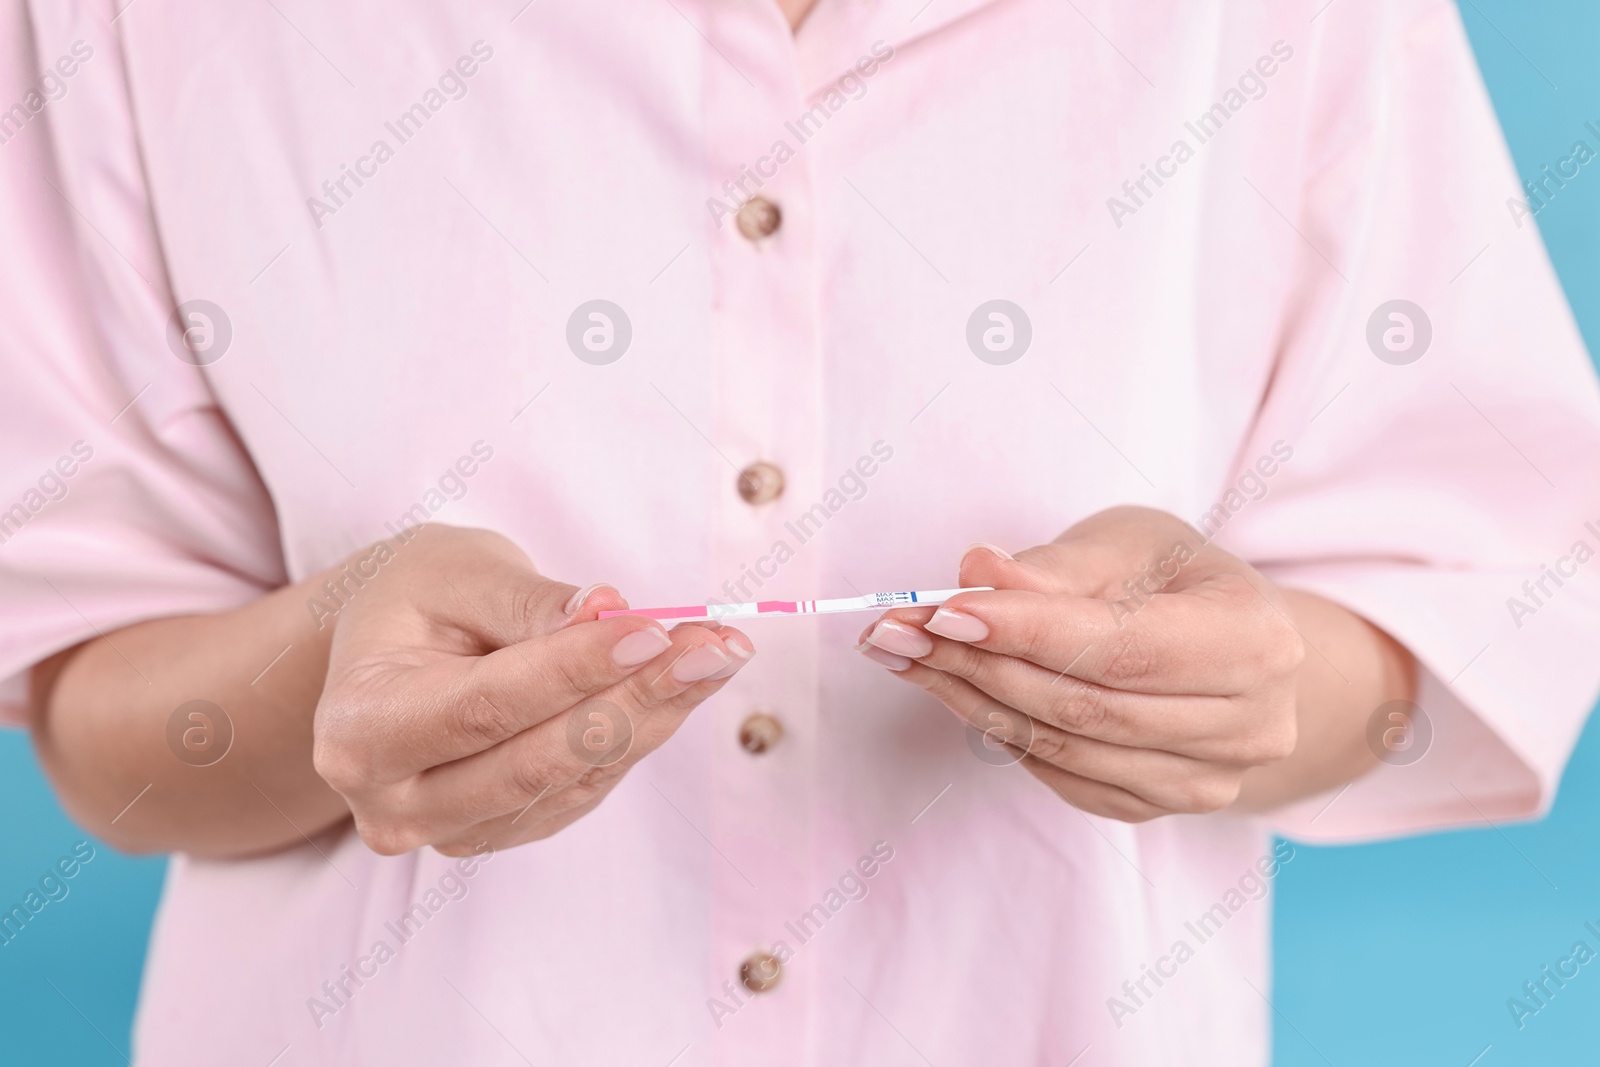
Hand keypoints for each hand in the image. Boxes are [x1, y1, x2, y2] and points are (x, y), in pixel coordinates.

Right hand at [312, 524, 752, 854]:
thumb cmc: (417, 597)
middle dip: (638, 698)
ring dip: (658, 714)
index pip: (484, 708)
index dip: (574, 671)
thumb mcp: (455, 571)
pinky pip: (587, 788)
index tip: (653, 631)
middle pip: (536, 761)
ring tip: (718, 651)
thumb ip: (526, 601)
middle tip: (717, 646)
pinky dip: (641, 732)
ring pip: (574, 780)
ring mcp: (451, 830)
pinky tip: (683, 683)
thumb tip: (607, 614)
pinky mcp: (504, 831)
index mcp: (360, 729)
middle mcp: (395, 802)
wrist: (386, 651)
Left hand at [856, 506, 1302, 820]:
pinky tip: (950, 686)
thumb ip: (1056, 568)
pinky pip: (1056, 774)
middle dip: (977, 663)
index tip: (941, 608)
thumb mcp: (1130, 543)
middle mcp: (1248, 726)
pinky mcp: (1155, 807)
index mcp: (1258, 642)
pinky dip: (994, 727)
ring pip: (1062, 748)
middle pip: (1085, 706)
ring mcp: (1206, 782)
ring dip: (968, 698)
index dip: (1025, 631)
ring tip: (901, 651)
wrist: (1232, 650)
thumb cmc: (1178, 580)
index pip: (1121, 648)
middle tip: (895, 629)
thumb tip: (976, 570)